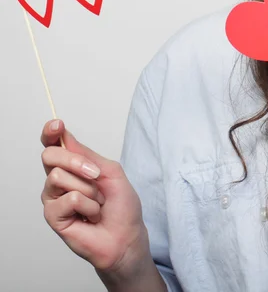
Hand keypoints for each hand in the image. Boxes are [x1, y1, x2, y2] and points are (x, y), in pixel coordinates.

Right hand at [40, 119, 150, 278]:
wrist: (126, 234)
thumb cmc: (121, 205)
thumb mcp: (110, 171)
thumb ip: (88, 155)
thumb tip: (66, 137)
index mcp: (74, 166)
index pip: (55, 145)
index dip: (51, 132)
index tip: (57, 125)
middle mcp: (60, 179)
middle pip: (50, 155)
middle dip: (75, 161)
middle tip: (95, 175)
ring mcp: (54, 198)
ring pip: (58, 177)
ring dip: (87, 189)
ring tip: (97, 202)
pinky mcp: (53, 216)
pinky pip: (68, 198)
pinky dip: (87, 205)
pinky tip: (91, 216)